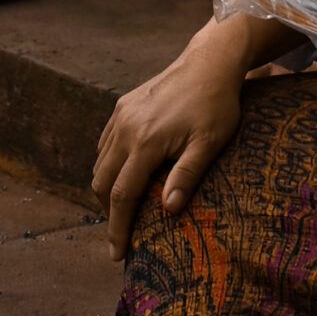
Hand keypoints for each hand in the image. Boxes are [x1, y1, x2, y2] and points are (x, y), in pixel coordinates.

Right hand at [93, 22, 251, 260]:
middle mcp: (126, 128)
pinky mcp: (124, 105)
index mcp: (145, 141)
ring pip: (100, 162)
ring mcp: (122, 114)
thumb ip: (187, 175)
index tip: (117, 254)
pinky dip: (108, 163)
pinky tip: (125, 172)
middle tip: (122, 232)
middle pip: (103, 182)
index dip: (117, 228)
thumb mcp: (209, 142)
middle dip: (108, 212)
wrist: (210, 61)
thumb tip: (168, 211)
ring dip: (107, 187)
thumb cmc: (216, 103)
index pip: (122, 195)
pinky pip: (105, 142)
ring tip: (124, 207)